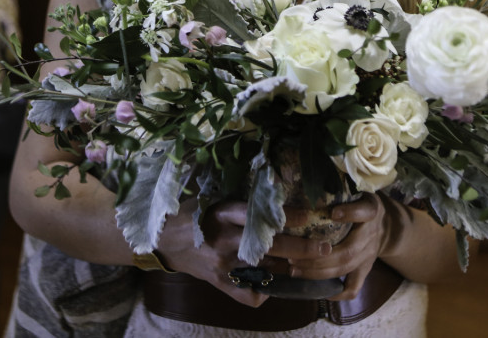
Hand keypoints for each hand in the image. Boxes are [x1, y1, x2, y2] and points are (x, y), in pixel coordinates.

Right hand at [153, 199, 333, 307]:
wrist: (163, 240)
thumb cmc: (193, 213)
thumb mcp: (213, 199)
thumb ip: (242, 201)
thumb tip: (279, 192)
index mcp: (221, 214)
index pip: (255, 215)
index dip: (283, 216)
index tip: (308, 216)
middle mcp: (223, 240)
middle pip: (268, 247)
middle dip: (300, 249)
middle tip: (324, 247)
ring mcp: (221, 265)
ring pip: (264, 270)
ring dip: (289, 268)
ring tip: (311, 265)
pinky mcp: (219, 283)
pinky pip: (249, 294)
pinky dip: (265, 291)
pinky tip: (274, 284)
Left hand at [284, 193, 390, 300]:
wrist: (388, 226)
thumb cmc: (362, 204)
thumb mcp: (358, 191)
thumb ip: (341, 190)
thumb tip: (310, 187)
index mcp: (371, 211)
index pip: (365, 212)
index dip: (350, 213)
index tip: (333, 212)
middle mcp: (370, 236)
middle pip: (347, 251)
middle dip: (318, 257)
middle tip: (292, 256)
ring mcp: (368, 256)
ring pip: (345, 269)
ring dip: (318, 272)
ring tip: (294, 269)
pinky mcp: (365, 270)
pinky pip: (354, 287)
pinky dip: (338, 294)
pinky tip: (320, 291)